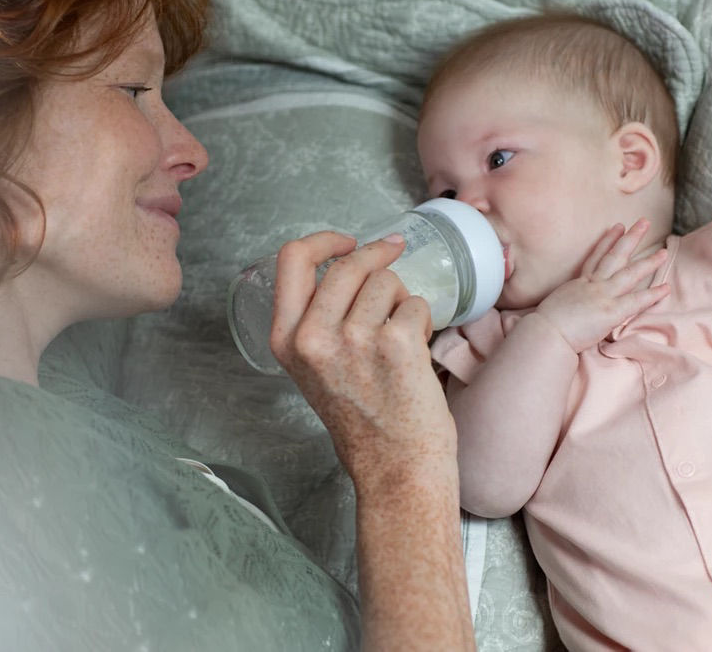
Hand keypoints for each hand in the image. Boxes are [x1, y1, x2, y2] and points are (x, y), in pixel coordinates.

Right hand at [269, 231, 454, 490]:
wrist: (396, 470)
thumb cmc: (364, 424)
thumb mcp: (315, 371)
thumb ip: (318, 324)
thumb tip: (349, 269)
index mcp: (287, 341)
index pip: (292, 259)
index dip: (324, 240)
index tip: (347, 241)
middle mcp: (314, 338)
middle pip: (347, 264)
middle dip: (377, 255)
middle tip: (395, 253)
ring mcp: (354, 339)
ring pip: (386, 281)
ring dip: (401, 299)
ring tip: (402, 336)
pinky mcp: (396, 343)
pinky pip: (415, 303)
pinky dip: (423, 319)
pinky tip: (417, 349)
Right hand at [535, 219, 670, 351]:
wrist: (545, 333)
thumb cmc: (545, 326)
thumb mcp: (556, 305)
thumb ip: (569, 302)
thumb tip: (570, 306)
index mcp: (578, 284)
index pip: (596, 257)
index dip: (607, 241)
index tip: (617, 227)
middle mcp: (592, 285)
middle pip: (614, 257)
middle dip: (630, 238)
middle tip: (643, 222)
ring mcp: (602, 296)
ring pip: (629, 274)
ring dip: (648, 263)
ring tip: (664, 253)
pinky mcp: (610, 312)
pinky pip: (636, 301)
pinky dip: (652, 295)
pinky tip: (666, 288)